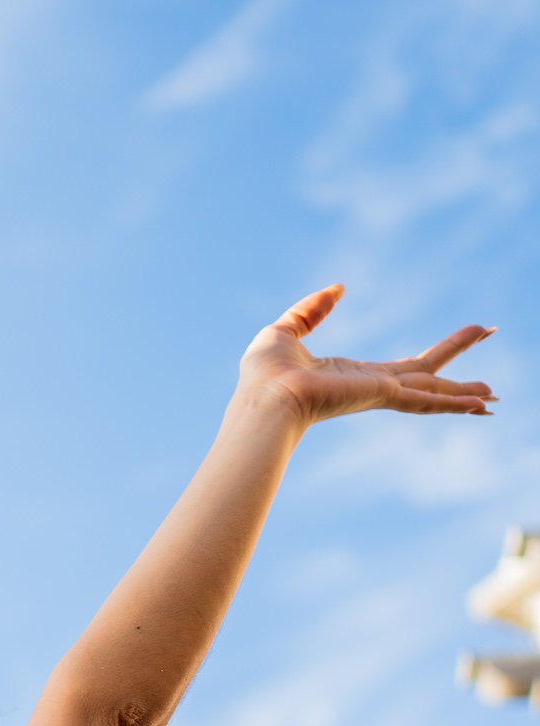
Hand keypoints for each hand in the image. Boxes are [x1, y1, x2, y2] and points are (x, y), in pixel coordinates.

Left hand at [239, 284, 495, 427]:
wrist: (262, 399)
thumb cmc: (264, 375)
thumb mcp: (286, 330)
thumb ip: (312, 310)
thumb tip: (339, 289)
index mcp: (353, 375)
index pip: (405, 366)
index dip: (435, 355)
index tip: (459, 346)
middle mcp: (372, 387)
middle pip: (426, 374)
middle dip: (458, 358)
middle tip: (490, 345)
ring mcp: (378, 394)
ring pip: (431, 389)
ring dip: (464, 392)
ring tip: (495, 394)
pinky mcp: (379, 396)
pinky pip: (424, 401)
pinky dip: (453, 404)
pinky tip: (482, 406)